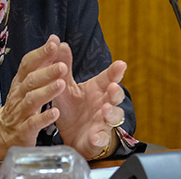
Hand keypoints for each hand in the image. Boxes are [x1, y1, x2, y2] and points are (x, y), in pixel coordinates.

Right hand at [0, 35, 67, 164]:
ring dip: (47, 92)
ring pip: (32, 100)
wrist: (3, 133)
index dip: (40, 54)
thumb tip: (54, 40)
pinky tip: (56, 113)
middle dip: (46, 72)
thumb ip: (42, 63)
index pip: (28, 64)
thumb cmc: (20, 104)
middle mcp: (19, 94)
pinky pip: (33, 123)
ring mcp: (21, 112)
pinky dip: (43, 118)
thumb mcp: (29, 82)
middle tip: (62, 66)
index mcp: (21, 81)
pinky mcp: (24, 130)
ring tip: (62, 85)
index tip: (53, 44)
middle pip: (31, 81)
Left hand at [51, 42, 126, 159]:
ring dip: (111, 113)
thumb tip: (60, 43)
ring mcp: (103, 122)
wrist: (71, 136)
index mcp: (97, 89)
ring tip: (105, 110)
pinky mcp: (98, 138)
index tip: (121, 64)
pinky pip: (101, 138)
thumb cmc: (73, 109)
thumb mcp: (65, 86)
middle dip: (116, 91)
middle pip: (116, 96)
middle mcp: (104, 103)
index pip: (108, 78)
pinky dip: (99, 137)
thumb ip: (64, 66)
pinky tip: (95, 136)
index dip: (115, 72)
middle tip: (112, 87)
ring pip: (114, 117)